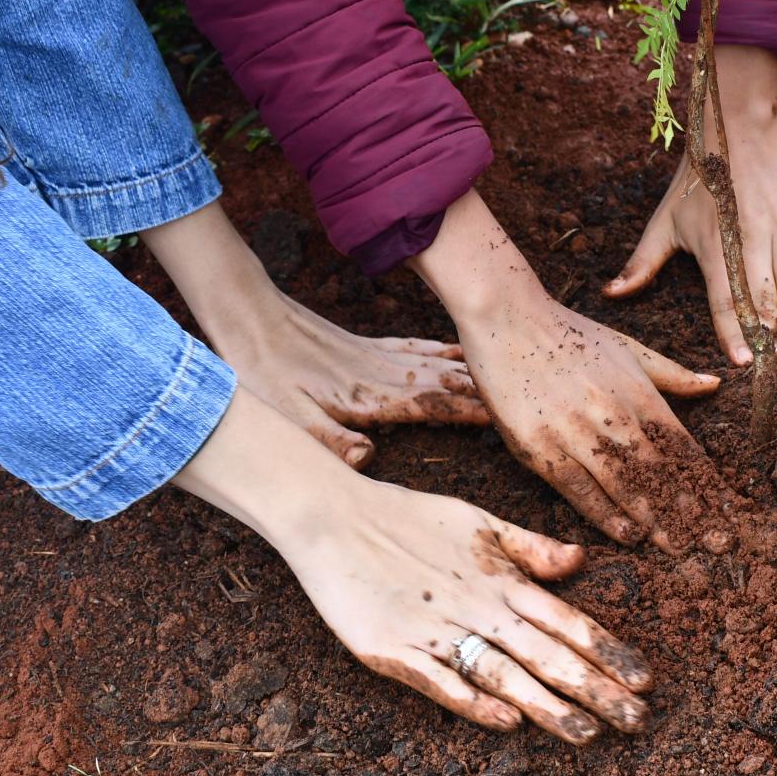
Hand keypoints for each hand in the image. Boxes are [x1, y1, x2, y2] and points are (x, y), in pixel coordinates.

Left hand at [140, 201, 487, 467]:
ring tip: (512, 371)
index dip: (470, 411)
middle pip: (447, 381)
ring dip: (474, 369)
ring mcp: (377, 356)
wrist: (244, 316)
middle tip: (532, 395)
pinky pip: (417, 347)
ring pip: (439, 362)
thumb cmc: (260, 375)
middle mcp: (382, 373)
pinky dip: (444, 348)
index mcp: (368, 395)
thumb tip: (368, 459)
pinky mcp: (367, 346)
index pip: (431, 404)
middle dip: (487, 390)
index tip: (508, 414)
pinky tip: (459, 349)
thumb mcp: (285, 418)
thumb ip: (327, 441)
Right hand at [178, 391, 652, 741]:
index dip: (608, 651)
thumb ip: (531, 547)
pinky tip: (506, 722)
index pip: (567, 621)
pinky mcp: (395, 650)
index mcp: (502, 579)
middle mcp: (478, 607)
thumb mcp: (479, 522)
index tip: (645, 680)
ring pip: (504, 673)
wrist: (334, 517)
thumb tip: (581, 560)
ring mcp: (436, 631)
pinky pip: (441, 681)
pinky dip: (474, 702)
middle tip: (638, 721)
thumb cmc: (410, 518)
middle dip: (595, 689)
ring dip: (547, 706)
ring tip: (587, 734)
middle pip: (546, 654)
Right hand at [412, 191, 727, 550]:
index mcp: (638, 390)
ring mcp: (575, 433)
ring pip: (624, 485)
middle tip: (716, 543)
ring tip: (678, 547)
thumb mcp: (627, 346)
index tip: (726, 510)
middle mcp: (612, 414)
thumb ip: (671, 373)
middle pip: (660, 472)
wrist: (507, 319)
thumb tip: (716, 383)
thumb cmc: (568, 334)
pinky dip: (605, 515)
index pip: (682, 446)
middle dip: (691, 511)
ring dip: (654, 520)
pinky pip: (579, 489)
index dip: (706, 482)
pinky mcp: (540, 447)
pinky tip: (628, 536)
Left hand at [604, 44, 776, 363]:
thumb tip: (610, 294)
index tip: (743, 362)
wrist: (735, 129)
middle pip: (764, 296)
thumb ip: (642, 263)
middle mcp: (750, 236)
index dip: (734, 333)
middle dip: (772, 332)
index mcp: (715, 244)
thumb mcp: (664, 222)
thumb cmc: (696, 181)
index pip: (725, 299)